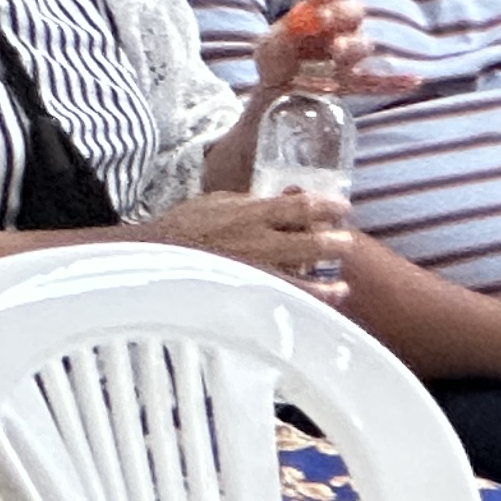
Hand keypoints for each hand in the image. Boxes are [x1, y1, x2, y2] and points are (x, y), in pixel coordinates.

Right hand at [147, 188, 355, 296]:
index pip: (299, 206)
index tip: (343, 206)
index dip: (326, 205)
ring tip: (343, 286)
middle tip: (347, 242)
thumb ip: (252, 201)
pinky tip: (329, 300)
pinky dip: (311, 301)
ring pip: (302, 277)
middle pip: (309, 241)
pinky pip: (286, 300)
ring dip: (327, 281)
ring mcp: (253, 272)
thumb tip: (284, 199)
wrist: (153, 258)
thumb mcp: (218, 202)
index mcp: (250, 214)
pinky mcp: (246, 294)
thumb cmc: (184, 229)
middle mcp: (257, 243)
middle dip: (335, 242)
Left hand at [255, 0, 409, 102]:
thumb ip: (283, 34)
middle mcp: (339, 27)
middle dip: (342, 14)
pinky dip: (396, 81)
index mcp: (318, 9)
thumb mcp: (269, 46)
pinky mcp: (354, 80)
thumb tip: (298, 22)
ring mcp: (349, 54)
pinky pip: (379, 80)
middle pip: (353, 12)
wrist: (275, 92)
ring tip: (338, 51)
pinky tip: (415, 81)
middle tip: (325, 19)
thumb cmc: (274, 60)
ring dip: (354, 45)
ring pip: (362, 44)